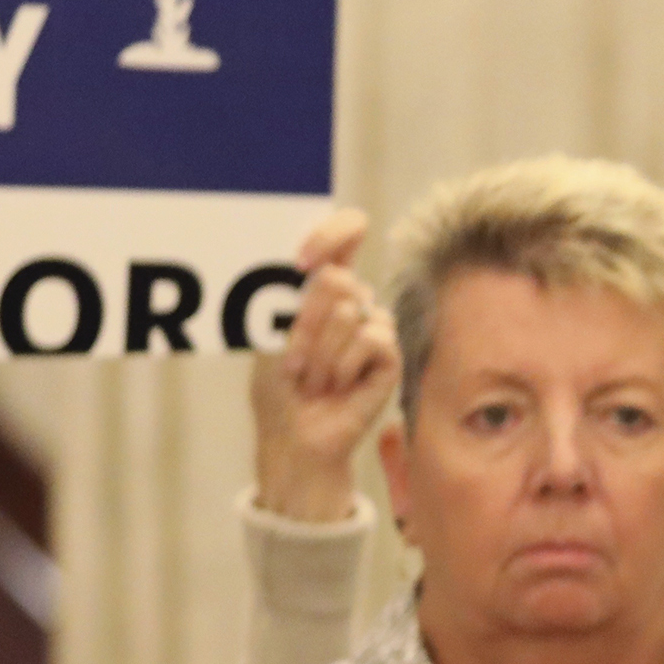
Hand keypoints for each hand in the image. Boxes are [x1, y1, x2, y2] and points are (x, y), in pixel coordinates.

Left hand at [249, 209, 399, 523]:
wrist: (292, 431)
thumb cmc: (277, 384)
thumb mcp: (272, 329)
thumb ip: (296, 291)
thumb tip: (324, 266)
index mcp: (324, 284)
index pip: (347, 231)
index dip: (330, 235)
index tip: (299, 263)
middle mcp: (355, 301)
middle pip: (337, 279)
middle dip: (306, 322)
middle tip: (294, 358)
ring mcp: (375, 328)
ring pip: (350, 313)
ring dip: (320, 352)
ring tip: (314, 379)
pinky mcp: (390, 357)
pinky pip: (372, 339)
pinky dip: (344, 365)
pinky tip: (339, 386)